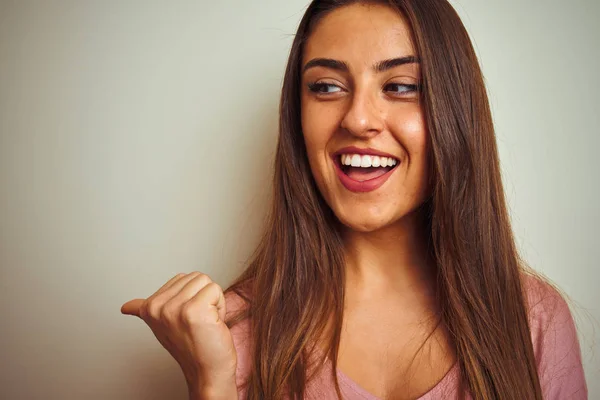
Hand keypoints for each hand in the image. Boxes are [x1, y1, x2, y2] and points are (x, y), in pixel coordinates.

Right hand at [121, 272, 237, 396]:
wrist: (207, 371)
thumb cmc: (191, 348)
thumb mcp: (161, 325)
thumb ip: (145, 310)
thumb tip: (126, 307)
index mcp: (150, 308)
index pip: (181, 278)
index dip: (191, 297)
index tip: (184, 322)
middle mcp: (159, 307)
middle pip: (195, 277)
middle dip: (203, 297)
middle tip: (198, 321)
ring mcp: (175, 309)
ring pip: (205, 282)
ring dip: (213, 301)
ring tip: (205, 321)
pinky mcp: (195, 310)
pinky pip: (215, 289)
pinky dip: (220, 306)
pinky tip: (212, 323)